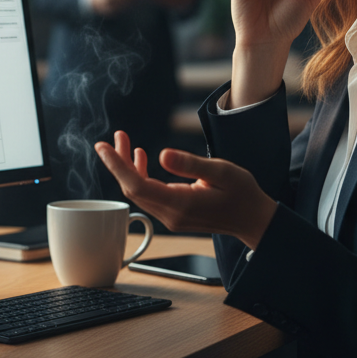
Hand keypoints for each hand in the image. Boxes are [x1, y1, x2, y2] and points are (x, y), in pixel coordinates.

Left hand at [95, 131, 276, 249]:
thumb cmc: (242, 194)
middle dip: (118, 162)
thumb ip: (191, 164)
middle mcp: (170, 214)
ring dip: (127, 168)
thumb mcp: (222, 172)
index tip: (102, 147)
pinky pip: (148, 195)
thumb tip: (162, 155)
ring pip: (138, 192)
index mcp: (180, 204)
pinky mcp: (173, 214)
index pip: (137, 185)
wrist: (254, 220)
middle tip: (113, 138)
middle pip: (132, 188)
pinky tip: (141, 158)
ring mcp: (171, 217)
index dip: (116, 165)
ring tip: (123, 142)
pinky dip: (140, 175)